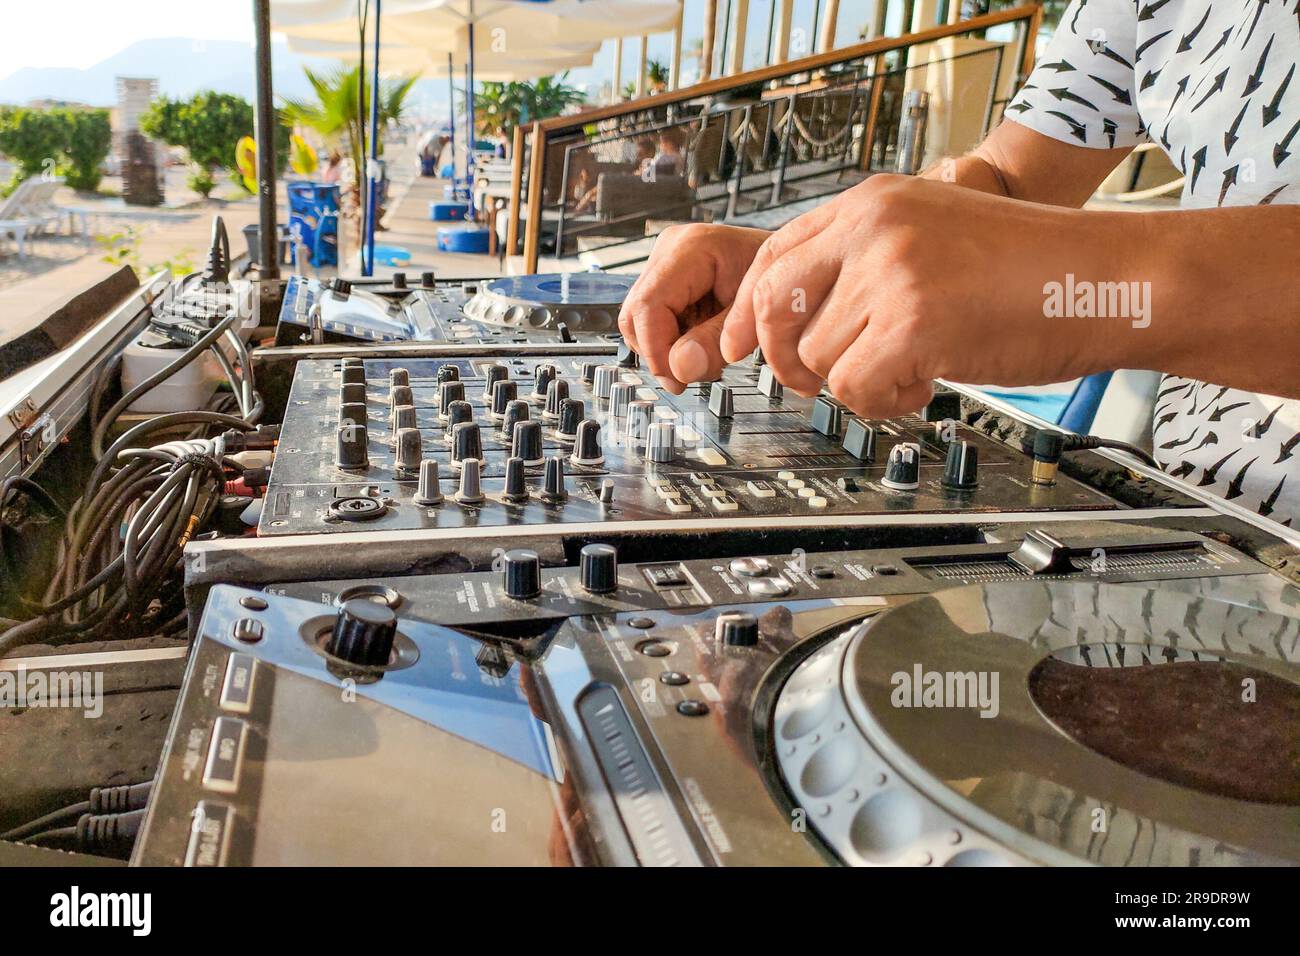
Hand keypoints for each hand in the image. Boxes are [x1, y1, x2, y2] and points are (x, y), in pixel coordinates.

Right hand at [618, 223, 771, 392]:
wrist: (788, 263)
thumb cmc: (778, 280)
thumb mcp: (753, 316)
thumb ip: (716, 342)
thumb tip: (678, 368)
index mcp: (692, 248)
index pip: (649, 304)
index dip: (656, 349)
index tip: (676, 379)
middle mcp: (669, 250)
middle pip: (636, 314)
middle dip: (659, 352)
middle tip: (692, 375)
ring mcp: (664, 263)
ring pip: (638, 320)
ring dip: (665, 348)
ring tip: (704, 354)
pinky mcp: (666, 279)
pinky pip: (650, 319)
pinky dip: (671, 339)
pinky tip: (700, 340)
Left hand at [720, 175, 1132, 416]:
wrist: (1112, 275)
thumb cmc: (1034, 266)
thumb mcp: (934, 233)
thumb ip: (867, 259)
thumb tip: (804, 317)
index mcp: (873, 202)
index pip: (774, 254)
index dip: (749, 310)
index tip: (740, 346)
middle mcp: (873, 228)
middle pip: (775, 307)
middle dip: (785, 359)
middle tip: (818, 381)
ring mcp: (892, 272)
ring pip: (818, 358)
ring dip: (859, 382)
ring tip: (914, 367)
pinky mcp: (914, 322)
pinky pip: (855, 388)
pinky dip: (886, 401)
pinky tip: (927, 381)